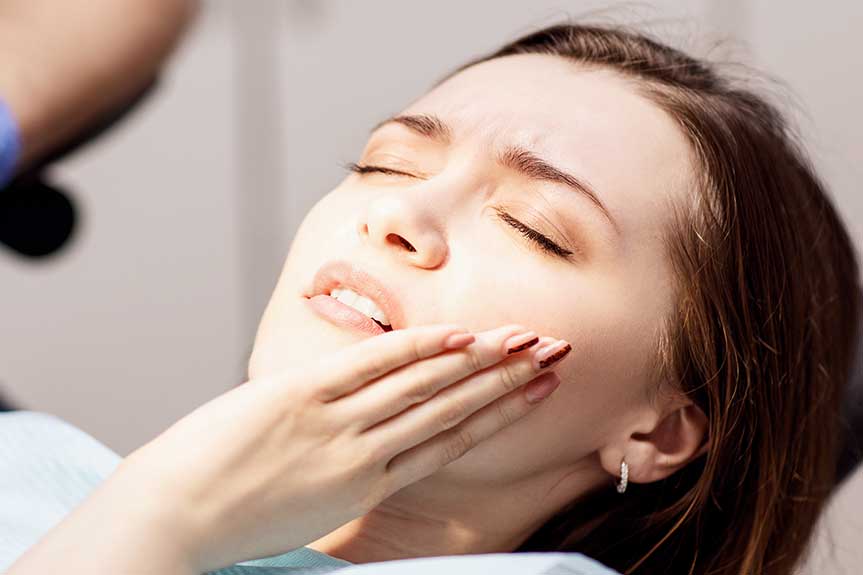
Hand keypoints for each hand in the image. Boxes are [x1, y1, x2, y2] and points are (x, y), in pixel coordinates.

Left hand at [93, 324, 570, 571]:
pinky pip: (373, 365)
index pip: (450, 441)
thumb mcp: (305, 504)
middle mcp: (366, 455)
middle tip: (554, 353)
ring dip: (479, 359)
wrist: (175, 517)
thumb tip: (371, 434)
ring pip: (423, 386)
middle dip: (507, 378)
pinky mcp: (303, 397)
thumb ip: (346, 468)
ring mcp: (337, 425)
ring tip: (523, 338)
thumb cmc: (236, 513)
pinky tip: (456, 334)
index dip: (500, 413)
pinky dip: (417, 348)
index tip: (537, 391)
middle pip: (452, 409)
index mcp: (368, 484)